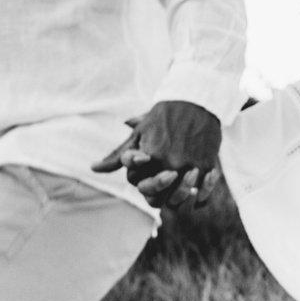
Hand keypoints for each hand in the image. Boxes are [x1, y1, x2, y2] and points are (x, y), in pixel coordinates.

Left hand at [92, 99, 221, 208]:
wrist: (195, 101)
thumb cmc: (163, 117)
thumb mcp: (138, 135)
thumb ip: (118, 157)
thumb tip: (93, 169)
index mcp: (148, 157)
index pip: (140, 187)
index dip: (143, 184)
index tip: (150, 169)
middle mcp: (168, 164)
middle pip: (158, 199)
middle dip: (158, 193)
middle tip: (165, 181)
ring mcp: (189, 166)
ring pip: (180, 199)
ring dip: (179, 196)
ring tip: (180, 183)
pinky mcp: (206, 165)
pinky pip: (202, 194)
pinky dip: (199, 195)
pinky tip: (197, 187)